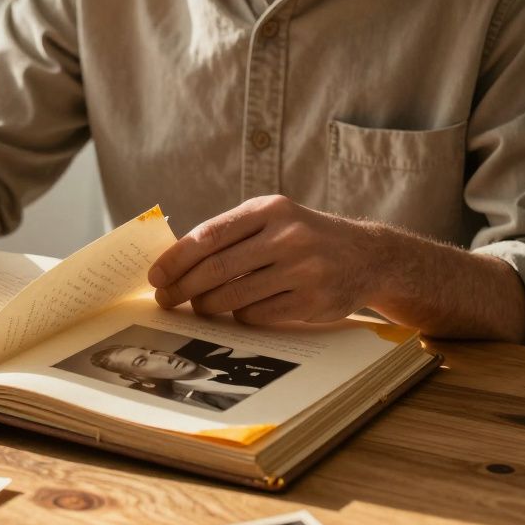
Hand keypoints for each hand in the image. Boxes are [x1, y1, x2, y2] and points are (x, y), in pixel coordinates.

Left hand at [148, 195, 380, 324]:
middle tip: (165, 298)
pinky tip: (241, 309)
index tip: (156, 275)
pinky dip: (241, 315)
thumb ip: (231, 232)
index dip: (177, 258)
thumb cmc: (304, 236)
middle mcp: (287, 236)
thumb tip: (175, 261)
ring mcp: (303, 269)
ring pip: (234, 295)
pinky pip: (258, 314)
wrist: (368, 256)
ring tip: (200, 306)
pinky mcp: (313, 300)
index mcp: (270, 209)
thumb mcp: (273, 218)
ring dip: (208, 305)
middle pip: (217, 268)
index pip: (210, 235)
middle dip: (183, 287)